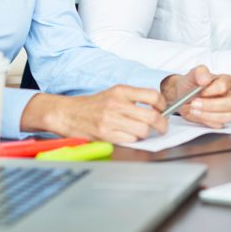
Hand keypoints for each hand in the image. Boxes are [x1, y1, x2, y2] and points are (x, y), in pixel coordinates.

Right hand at [21, 86, 167, 143]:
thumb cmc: (92, 105)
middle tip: (162, 127)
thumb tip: (157, 107)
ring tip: (144, 132)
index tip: (163, 110)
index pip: (153, 96)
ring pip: (143, 131)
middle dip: (161, 124)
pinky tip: (130, 137)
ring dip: (147, 134)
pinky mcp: (105, 135)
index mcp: (121, 91)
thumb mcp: (113, 93)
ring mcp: (110, 120)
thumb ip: (133, 98)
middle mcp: (116, 104)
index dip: (163, 105)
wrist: (67, 113)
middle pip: (152, 116)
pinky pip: (130, 140)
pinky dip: (134, 140)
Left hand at [160, 65, 230, 128]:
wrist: (183, 95)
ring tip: (194, 109)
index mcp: (227, 81)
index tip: (201, 91)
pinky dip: (206, 120)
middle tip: (195, 103)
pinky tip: (198, 114)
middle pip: (229, 103)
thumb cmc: (192, 84)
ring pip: (226, 116)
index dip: (212, 90)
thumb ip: (200, 72)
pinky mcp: (222, 119)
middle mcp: (230, 95)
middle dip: (210, 105)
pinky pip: (218, 124)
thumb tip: (205, 78)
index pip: (224, 86)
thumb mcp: (193, 74)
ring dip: (207, 114)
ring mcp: (228, 109)